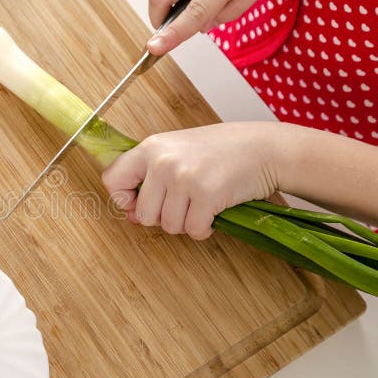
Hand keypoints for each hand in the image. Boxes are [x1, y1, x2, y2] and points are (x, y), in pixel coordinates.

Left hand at [102, 123, 280, 239]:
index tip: (139, 203)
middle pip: (144, 214)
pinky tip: (213, 213)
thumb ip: (151, 178)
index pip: (112, 180)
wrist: (265, 148)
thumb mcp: (177, 151)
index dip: (123, 199)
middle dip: (163, 217)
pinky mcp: (206, 195)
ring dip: (186, 223)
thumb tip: (131, 215)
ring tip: (201, 204)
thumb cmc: (220, 151)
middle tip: (184, 204)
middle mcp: (162, 161)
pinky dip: (204, 230)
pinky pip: (193, 231)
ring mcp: (183, 178)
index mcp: (150, 147)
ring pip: (168, 226)